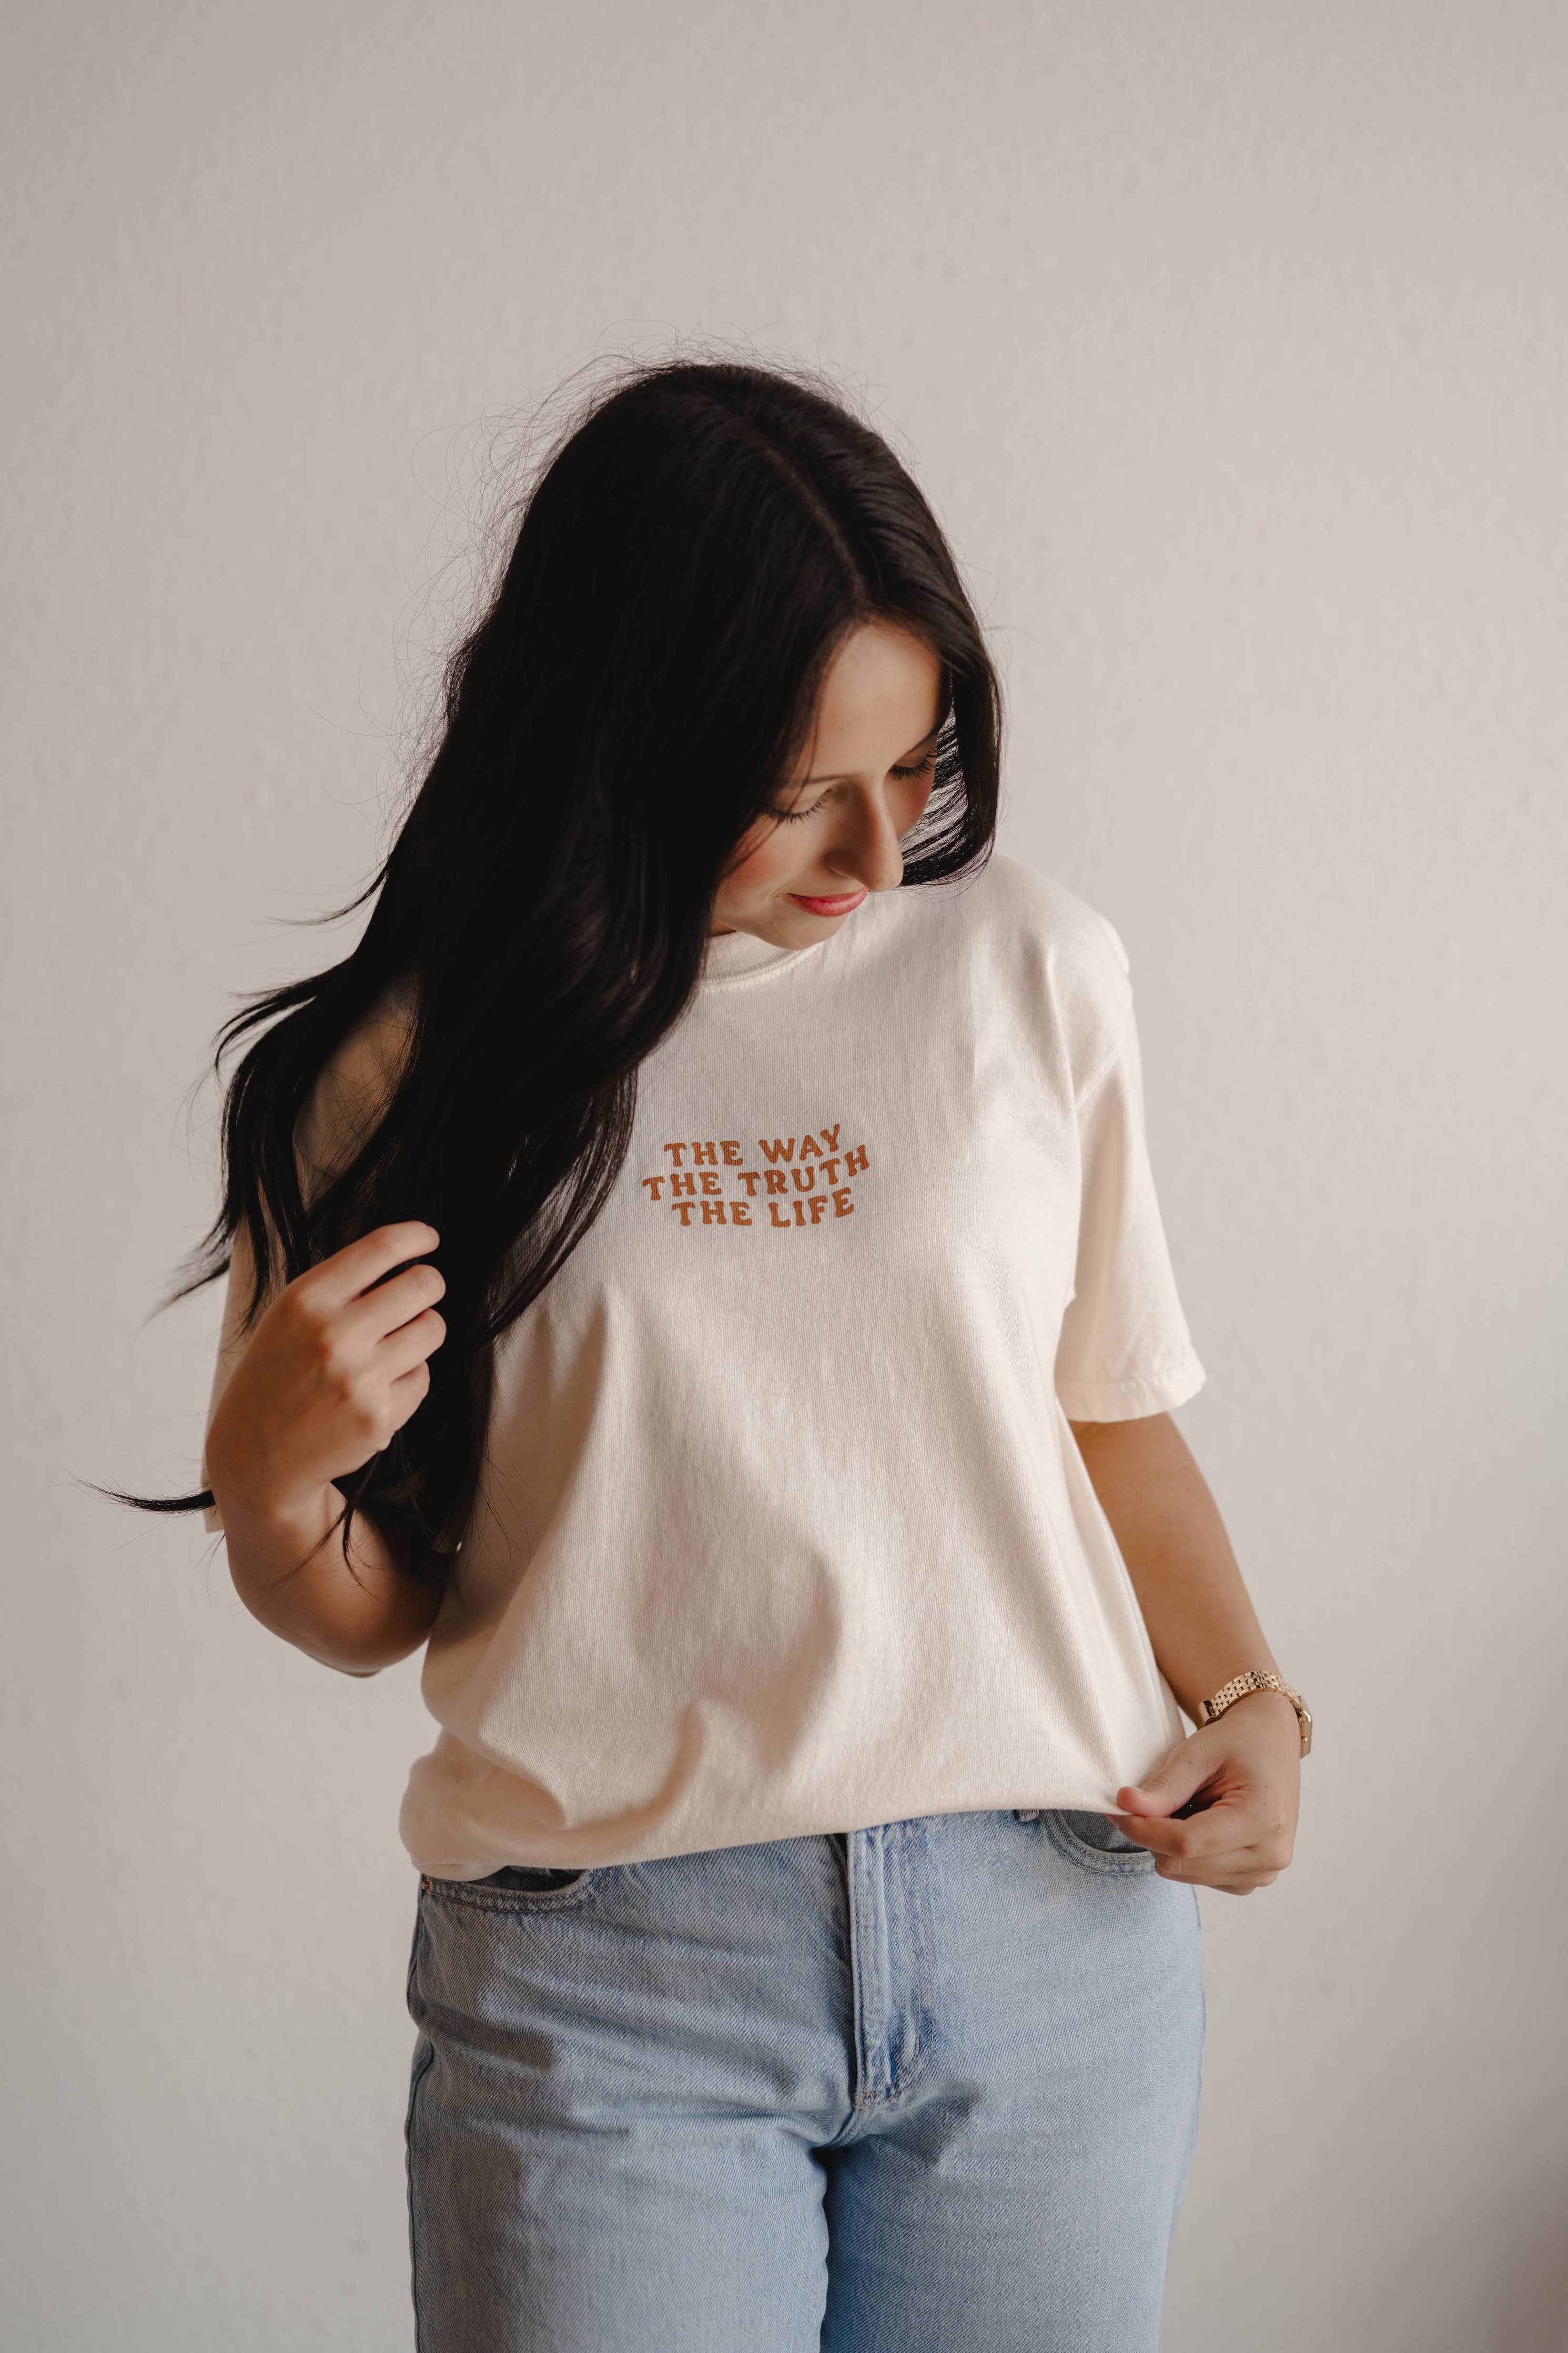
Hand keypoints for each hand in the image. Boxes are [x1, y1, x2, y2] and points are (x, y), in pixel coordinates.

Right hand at [205, 1221, 445, 1518]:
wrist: (256, 1455)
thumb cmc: (277, 1377)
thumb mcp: (289, 1317)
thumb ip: (341, 1288)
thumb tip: (407, 1259)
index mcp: (306, 1300)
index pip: (381, 1248)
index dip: (416, 1237)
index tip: (429, 1239)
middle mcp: (334, 1336)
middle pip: (423, 1285)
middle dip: (429, 1285)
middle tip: (422, 1293)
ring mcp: (359, 1379)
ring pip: (432, 1328)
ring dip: (421, 1331)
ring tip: (391, 1345)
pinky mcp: (379, 1416)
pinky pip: (423, 1376)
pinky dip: (408, 1378)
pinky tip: (376, 1388)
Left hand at [1112, 1689, 1300, 1894]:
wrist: (1271, 1745)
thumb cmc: (1237, 1743)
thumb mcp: (1198, 1753)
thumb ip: (1164, 1786)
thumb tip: (1125, 1805)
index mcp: (1263, 1819)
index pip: (1186, 1844)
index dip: (1144, 1830)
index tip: (1119, 1808)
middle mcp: (1270, 1855)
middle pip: (1183, 1865)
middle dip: (1151, 1836)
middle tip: (1142, 1802)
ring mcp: (1264, 1872)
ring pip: (1185, 1875)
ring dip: (1168, 1845)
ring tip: (1183, 1806)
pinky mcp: (1251, 1880)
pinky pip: (1199, 1878)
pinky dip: (1185, 1854)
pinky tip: (1197, 1822)